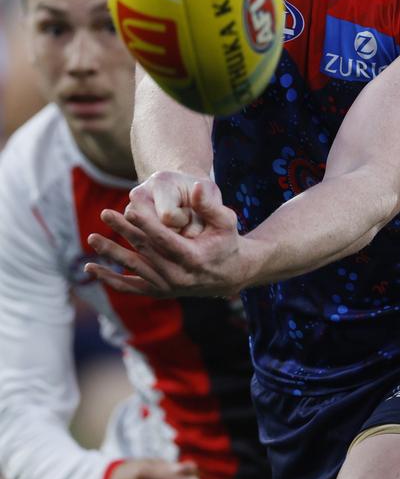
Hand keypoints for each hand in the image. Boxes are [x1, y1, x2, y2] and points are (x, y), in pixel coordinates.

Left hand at [84, 175, 246, 298]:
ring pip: (134, 268)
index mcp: (193, 258)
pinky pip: (130, 288)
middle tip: (105, 213)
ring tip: (92, 238)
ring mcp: (167, 287)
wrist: (230, 274)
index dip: (147, 225)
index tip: (130, 210)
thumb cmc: (226, 241)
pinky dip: (110, 280)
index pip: (165, 240)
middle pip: (145, 251)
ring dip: (111, 253)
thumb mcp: (226, 221)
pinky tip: (90, 269)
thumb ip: (209, 205)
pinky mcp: (159, 292)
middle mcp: (178, 276)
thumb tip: (197, 186)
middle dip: (124, 232)